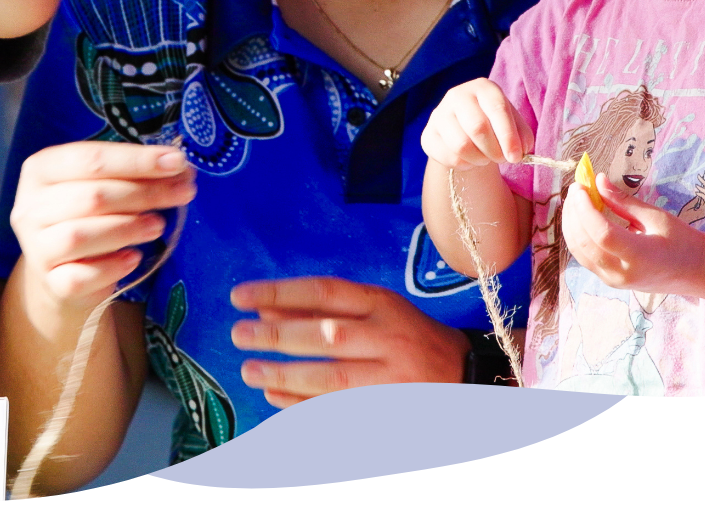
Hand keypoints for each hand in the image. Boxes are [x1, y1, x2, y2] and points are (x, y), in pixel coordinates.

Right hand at [10, 142, 196, 318]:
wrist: (65, 271)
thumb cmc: (89, 217)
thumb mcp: (104, 186)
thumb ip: (133, 174)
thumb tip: (179, 167)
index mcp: (42, 169)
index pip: (91, 159)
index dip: (137, 160)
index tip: (177, 162)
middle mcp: (31, 206)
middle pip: (92, 196)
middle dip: (144, 193)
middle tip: (182, 193)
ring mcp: (37, 247)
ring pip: (80, 234)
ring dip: (127, 228)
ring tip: (158, 225)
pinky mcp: (51, 282)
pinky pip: (80, 276)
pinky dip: (111, 267)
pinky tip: (133, 258)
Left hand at [228, 278, 471, 406]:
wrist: (466, 378)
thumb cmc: (408, 337)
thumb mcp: (374, 310)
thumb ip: (323, 308)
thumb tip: (265, 308)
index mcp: (384, 304)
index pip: (324, 292)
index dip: (278, 292)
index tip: (240, 296)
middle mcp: (389, 339)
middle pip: (326, 335)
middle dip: (277, 336)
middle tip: (238, 335)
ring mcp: (392, 379)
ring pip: (330, 378)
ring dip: (284, 375)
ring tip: (249, 370)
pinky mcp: (390, 412)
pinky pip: (339, 411)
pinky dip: (304, 406)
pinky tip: (274, 399)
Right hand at [420, 78, 532, 167]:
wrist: (465, 130)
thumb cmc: (494, 124)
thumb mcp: (512, 124)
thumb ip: (521, 136)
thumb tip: (519, 151)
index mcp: (483, 87)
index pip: (497, 109)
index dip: (508, 136)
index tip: (516, 156)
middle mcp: (457, 95)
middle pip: (477, 127)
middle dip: (495, 150)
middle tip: (502, 159)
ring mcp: (439, 114)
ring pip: (462, 145)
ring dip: (480, 159)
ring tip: (486, 158)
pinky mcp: (429, 135)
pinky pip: (450, 157)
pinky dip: (466, 165)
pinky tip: (471, 159)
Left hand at [559, 172, 704, 293]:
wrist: (694, 271)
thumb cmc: (680, 240)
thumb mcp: (655, 217)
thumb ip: (623, 201)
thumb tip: (598, 180)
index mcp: (640, 257)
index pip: (602, 234)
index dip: (585, 209)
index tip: (580, 187)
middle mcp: (622, 274)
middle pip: (584, 242)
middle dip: (574, 212)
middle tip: (576, 188)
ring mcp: (612, 281)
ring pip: (578, 251)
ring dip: (570, 223)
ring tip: (575, 199)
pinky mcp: (608, 280)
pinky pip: (583, 256)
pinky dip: (577, 235)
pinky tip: (580, 216)